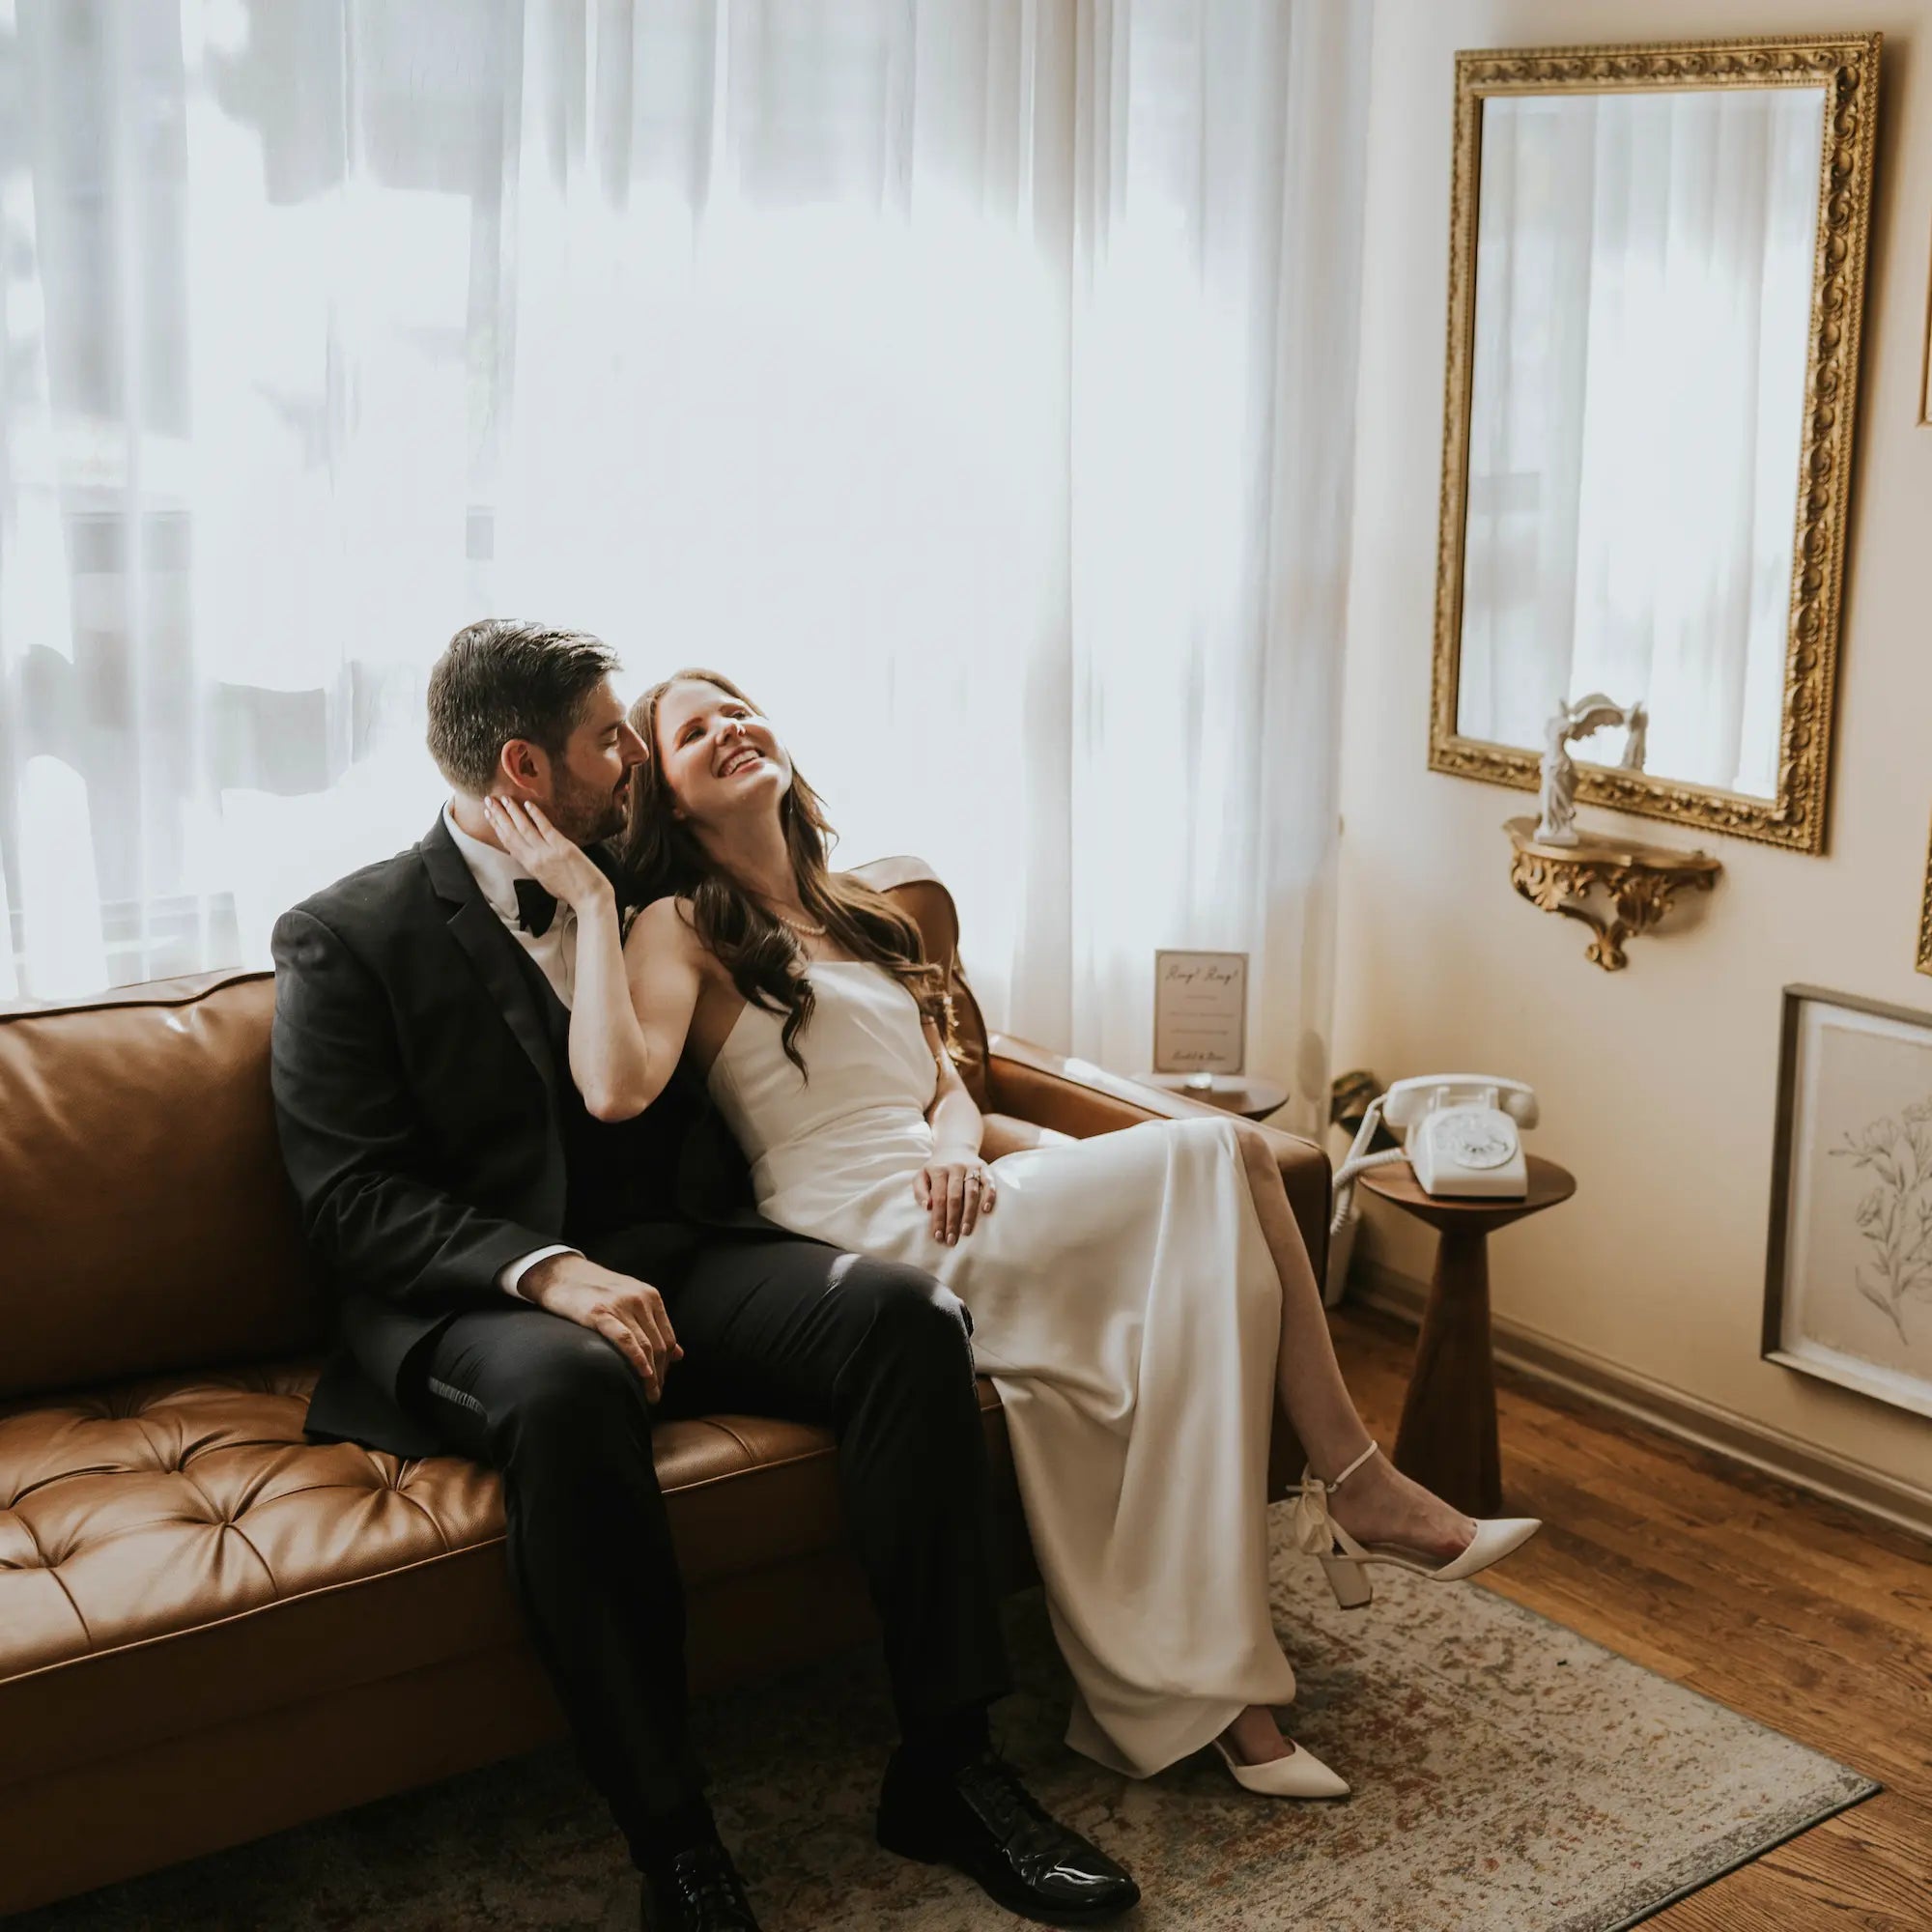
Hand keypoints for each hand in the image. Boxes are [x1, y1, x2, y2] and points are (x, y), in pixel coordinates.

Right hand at [484, 796, 612, 913]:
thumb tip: (529, 853)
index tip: (489, 815)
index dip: (497, 827)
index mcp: (530, 866)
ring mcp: (548, 852)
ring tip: (503, 798)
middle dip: (499, 816)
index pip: (508, 843)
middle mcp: (535, 858)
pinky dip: (536, 815)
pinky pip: (545, 828)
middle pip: (511, 833)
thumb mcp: (546, 880)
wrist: (590, 898)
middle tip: (488, 800)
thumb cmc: (570, 890)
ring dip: (512, 812)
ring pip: (524, 828)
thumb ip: (535, 865)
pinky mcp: (563, 847)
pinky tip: (528, 804)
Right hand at [521, 1253, 683, 1401]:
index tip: (661, 1382)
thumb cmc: (596, 1291)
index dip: (667, 1365)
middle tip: (655, 1395)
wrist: (561, 1274)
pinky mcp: (600, 1312)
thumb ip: (653, 1324)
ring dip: (651, 1375)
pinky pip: (625, 1339)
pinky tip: (642, 1374)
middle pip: (659, 1345)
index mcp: (650, 1296)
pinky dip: (637, 1358)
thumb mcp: (631, 1300)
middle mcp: (640, 1299)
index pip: (668, 1338)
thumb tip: (679, 1355)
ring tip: (649, 1394)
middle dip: (660, 1375)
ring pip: (645, 1346)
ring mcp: (621, 1305)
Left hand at [913, 1157, 995, 1245]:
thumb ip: (920, 1190)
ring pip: (972, 1192)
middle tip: (951, 1240)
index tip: (938, 1236)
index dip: (938, 1218)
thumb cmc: (936, 1168)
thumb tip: (927, 1207)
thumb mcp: (922, 1175)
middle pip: (954, 1198)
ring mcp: (971, 1167)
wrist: (955, 1147)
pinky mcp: (985, 1168)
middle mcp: (955, 1168)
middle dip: (952, 1220)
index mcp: (939, 1170)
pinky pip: (989, 1182)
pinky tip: (986, 1210)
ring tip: (966, 1231)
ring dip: (969, 1213)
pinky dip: (989, 1195)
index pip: (938, 1198)